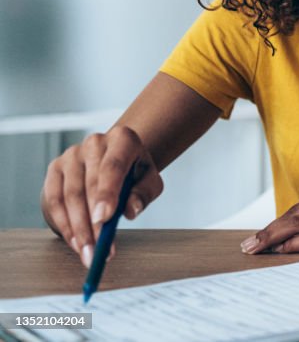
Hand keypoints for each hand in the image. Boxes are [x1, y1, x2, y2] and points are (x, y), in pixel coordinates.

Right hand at [40, 125, 162, 267]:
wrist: (118, 160)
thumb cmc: (135, 173)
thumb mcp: (149, 181)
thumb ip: (143, 194)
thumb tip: (130, 210)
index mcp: (122, 139)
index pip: (113, 166)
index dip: (107, 193)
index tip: (104, 219)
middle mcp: (94, 143)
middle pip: (89, 185)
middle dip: (93, 223)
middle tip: (99, 250)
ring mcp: (71, 155)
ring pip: (69, 195)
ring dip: (77, 229)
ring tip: (88, 253)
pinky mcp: (55, 168)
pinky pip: (53, 200)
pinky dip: (63, 224)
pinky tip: (75, 242)